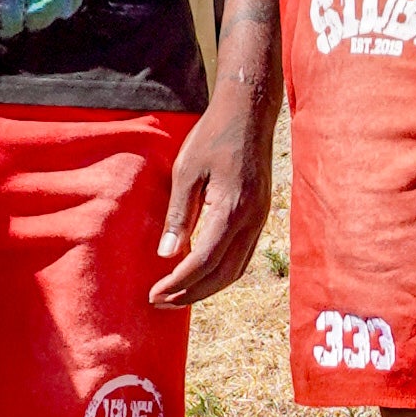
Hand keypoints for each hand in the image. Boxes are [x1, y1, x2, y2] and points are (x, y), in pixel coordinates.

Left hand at [148, 91, 272, 310]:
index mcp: (231, 209)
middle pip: (222, 274)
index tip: (154, 293)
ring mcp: (260, 220)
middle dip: (191, 293)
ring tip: (178, 295)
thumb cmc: (213, 136)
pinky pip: (243, 256)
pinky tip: (203, 275)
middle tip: (161, 302)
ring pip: (236, 270)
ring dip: (207, 288)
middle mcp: (251, 220)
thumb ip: (178, 215)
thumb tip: (166, 254)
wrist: (249, 114)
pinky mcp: (261, 216)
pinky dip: (222, 273)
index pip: (203, 261)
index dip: (178, 282)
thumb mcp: (186, 171)